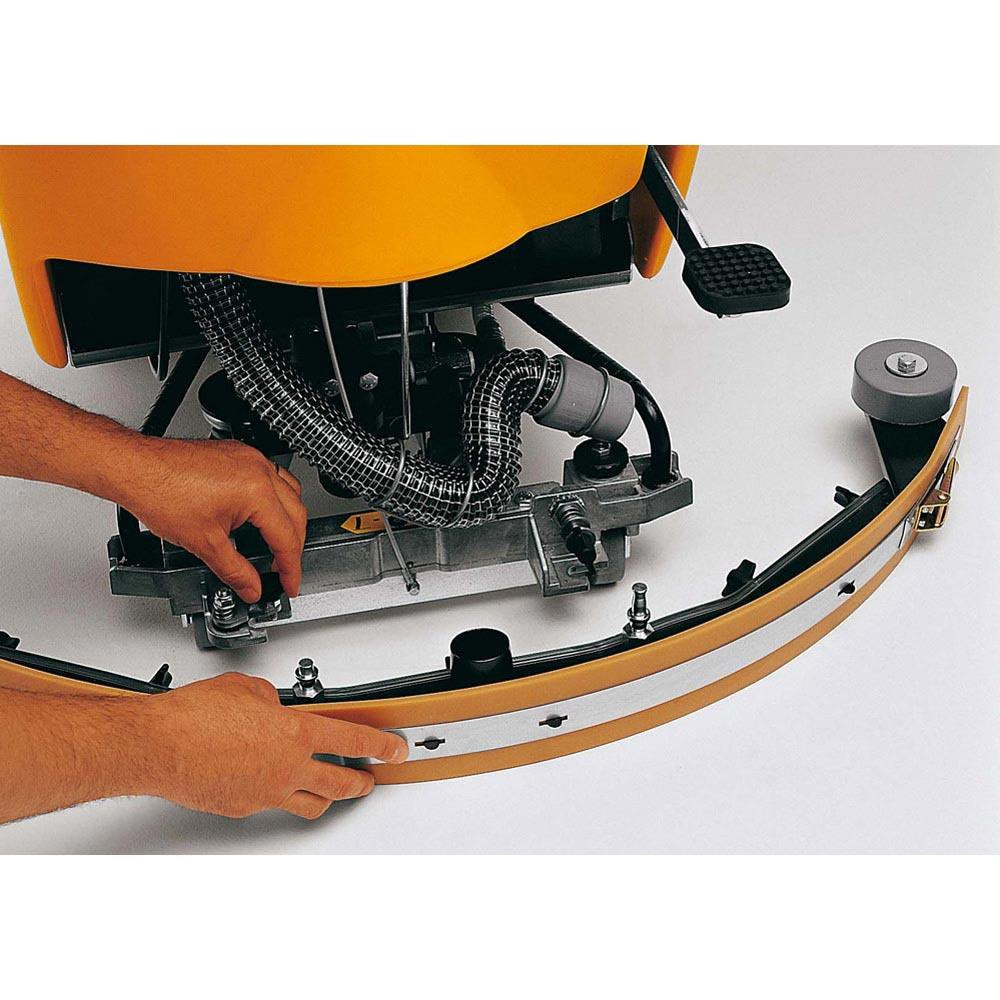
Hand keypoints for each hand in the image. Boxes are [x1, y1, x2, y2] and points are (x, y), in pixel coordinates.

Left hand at [120, 437, 307, 602]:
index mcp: (256, 491)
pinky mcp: (238, 453)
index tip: (289, 584)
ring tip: (275, 543)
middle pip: (296, 514)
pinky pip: (272, 476)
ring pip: (290, 492)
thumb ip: (235, 571)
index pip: (286, 538)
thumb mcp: (204, 544)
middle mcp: (259, 469)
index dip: (290, 568)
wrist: (135, 468)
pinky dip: (273, 499)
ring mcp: (250, 458)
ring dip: (288, 520)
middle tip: (283, 570)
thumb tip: (251, 587)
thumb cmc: (160, 493)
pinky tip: (258, 514)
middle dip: (293, 547)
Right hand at [143, 673, 408, 818]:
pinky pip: (271, 803)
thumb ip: (268, 698)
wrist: (159, 746)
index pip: (353, 740)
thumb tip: (271, 704)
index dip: (380, 746)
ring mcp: (265, 793)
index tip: (393, 749)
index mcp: (295, 733)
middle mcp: (286, 768)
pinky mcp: (242, 807)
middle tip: (370, 778)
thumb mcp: (245, 688)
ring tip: (330, 789)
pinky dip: (279, 794)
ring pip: (310, 803)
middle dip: (361, 782)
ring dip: (326, 796)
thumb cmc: (194, 716)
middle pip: (341, 783)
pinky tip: (271, 782)